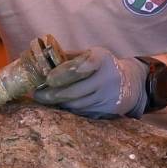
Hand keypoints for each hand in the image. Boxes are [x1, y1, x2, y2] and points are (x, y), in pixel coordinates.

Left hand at [31, 47, 146, 118]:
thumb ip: (67, 57)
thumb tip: (40, 61)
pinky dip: (69, 109)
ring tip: (45, 99)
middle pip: (76, 91)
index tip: (48, 79)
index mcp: (101, 58)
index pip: (84, 65)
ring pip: (77, 104)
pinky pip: (82, 112)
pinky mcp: (107, 110)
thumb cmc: (99, 67)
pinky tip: (61, 104)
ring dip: (59, 103)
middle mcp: (106, 78)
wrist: (129, 83)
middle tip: (37, 94)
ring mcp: (107, 96)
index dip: (64, 73)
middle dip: (53, 94)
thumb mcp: (88, 55)